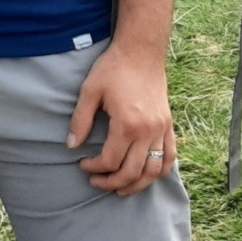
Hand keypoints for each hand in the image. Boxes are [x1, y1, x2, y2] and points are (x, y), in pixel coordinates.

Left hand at [68, 41, 177, 195]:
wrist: (140, 52)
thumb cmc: (113, 68)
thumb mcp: (89, 91)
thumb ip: (80, 120)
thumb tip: (71, 145)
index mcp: (127, 124)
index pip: (111, 160)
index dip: (94, 168)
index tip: (82, 164)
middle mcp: (148, 131)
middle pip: (132, 171)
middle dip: (112, 182)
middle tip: (95, 181)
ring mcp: (162, 129)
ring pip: (154, 170)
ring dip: (137, 184)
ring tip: (120, 188)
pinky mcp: (168, 125)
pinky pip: (170, 156)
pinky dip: (160, 170)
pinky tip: (147, 175)